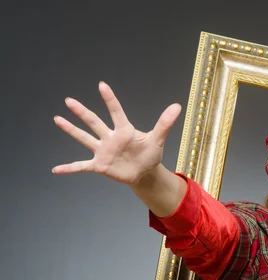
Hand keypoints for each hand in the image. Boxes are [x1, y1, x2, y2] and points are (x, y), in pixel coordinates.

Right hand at [52, 82, 180, 185]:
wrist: (144, 172)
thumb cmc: (150, 154)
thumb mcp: (157, 139)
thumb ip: (165, 123)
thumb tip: (177, 106)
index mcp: (124, 131)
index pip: (116, 112)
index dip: (110, 99)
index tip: (102, 85)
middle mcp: (110, 138)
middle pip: (94, 122)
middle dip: (82, 112)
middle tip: (69, 100)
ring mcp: (103, 151)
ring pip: (85, 138)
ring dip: (71, 130)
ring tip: (58, 119)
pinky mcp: (99, 165)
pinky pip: (81, 166)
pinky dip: (70, 168)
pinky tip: (56, 169)